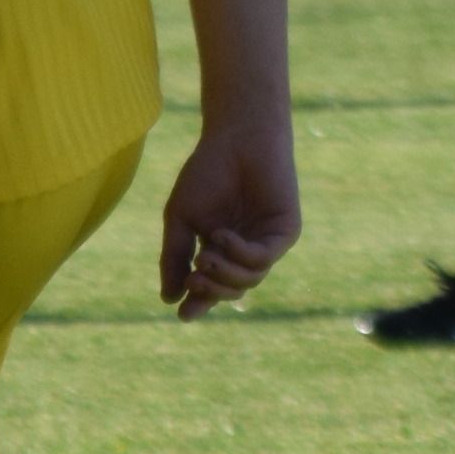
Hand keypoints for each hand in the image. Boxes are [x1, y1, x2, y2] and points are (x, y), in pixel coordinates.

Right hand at [157, 117, 300, 319]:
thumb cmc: (207, 172)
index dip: (198, 302)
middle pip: (232, 289)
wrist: (236, 138)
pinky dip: (241, 254)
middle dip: (211, 289)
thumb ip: (175, 257)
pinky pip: (263, 258)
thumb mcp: (181, 219)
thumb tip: (169, 299)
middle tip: (194, 277)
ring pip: (250, 280)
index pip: (211, 285)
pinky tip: (223, 237)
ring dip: (225, 274)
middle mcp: (245, 250)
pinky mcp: (285, 232)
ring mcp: (267, 242)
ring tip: (205, 257)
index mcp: (220, 249)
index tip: (183, 315)